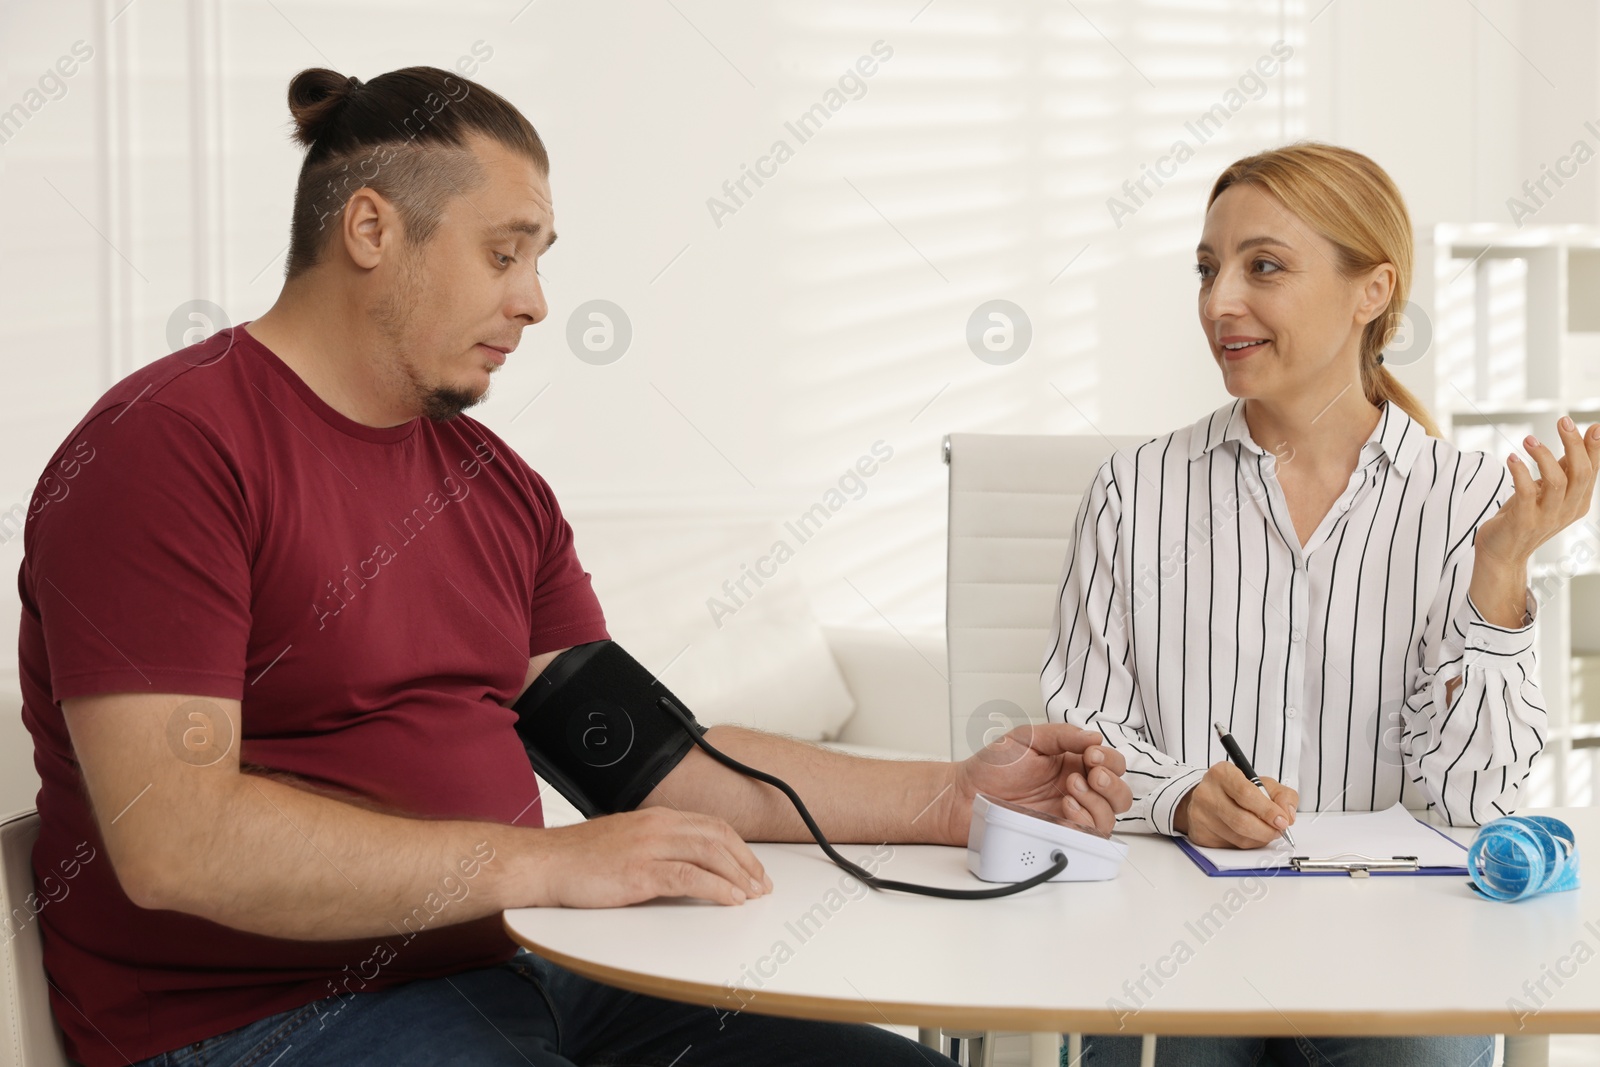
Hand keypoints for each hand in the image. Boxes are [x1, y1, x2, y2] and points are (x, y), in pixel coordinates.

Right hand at [530, 806, 771, 907]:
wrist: (545, 863)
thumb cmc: (579, 857)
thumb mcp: (626, 840)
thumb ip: (656, 845)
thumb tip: (686, 862)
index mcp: (656, 817)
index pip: (711, 825)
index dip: (739, 847)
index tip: (753, 867)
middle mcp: (657, 826)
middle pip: (718, 837)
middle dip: (747, 862)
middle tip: (762, 884)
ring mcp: (649, 847)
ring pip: (710, 854)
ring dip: (738, 875)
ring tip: (752, 894)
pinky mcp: (640, 872)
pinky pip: (689, 877)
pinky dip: (717, 888)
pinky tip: (730, 899)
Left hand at [943, 722, 1131, 842]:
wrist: (965, 795)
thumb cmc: (992, 766)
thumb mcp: (1028, 738)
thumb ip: (1063, 735)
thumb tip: (1094, 737)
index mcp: (1073, 762)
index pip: (1111, 763)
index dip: (1110, 760)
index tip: (1092, 755)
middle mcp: (1077, 790)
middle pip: (1120, 794)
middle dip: (1112, 782)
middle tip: (1090, 773)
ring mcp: (1070, 814)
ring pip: (1110, 816)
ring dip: (1098, 801)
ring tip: (1071, 789)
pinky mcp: (1059, 834)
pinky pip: (1089, 837)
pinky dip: (1085, 821)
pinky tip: (1066, 808)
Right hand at [1172, 762, 1297, 848]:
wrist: (1209, 798)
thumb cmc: (1237, 790)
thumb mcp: (1263, 784)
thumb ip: (1283, 795)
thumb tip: (1288, 815)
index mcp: (1222, 774)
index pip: (1246, 794)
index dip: (1268, 811)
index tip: (1282, 820)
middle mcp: (1207, 793)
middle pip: (1242, 820)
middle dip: (1266, 830)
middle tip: (1278, 831)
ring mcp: (1200, 815)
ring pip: (1238, 837)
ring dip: (1258, 839)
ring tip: (1263, 831)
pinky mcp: (1200, 834)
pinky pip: (1231, 847)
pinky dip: (1246, 844)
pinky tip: (1247, 835)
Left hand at [1474, 417, 1599, 570]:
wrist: (1501, 554)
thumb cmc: (1523, 518)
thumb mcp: (1546, 492)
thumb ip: (1560, 471)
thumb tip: (1575, 439)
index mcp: (1578, 502)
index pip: (1593, 471)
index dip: (1596, 448)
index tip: (1595, 425)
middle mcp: (1567, 510)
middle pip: (1581, 473)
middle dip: (1574, 444)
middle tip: (1563, 420)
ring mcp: (1547, 517)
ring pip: (1557, 481)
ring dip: (1543, 455)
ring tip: (1528, 440)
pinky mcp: (1524, 521)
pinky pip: (1527, 492)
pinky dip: (1520, 472)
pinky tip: (1512, 458)